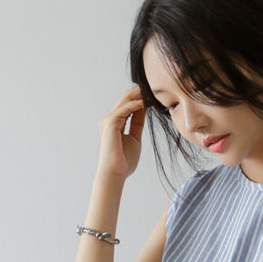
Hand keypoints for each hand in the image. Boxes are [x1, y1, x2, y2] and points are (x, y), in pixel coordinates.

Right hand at [91, 78, 145, 214]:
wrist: (115, 173)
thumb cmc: (124, 161)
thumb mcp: (135, 137)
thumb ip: (137, 123)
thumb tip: (143, 109)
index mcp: (114, 123)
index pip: (127, 105)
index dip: (140, 98)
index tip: (154, 95)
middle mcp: (109, 119)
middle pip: (125, 99)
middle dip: (139, 93)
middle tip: (154, 88)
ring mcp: (108, 120)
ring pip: (125, 101)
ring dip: (138, 95)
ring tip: (152, 92)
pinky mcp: (110, 123)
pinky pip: (125, 109)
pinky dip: (135, 104)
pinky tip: (145, 103)